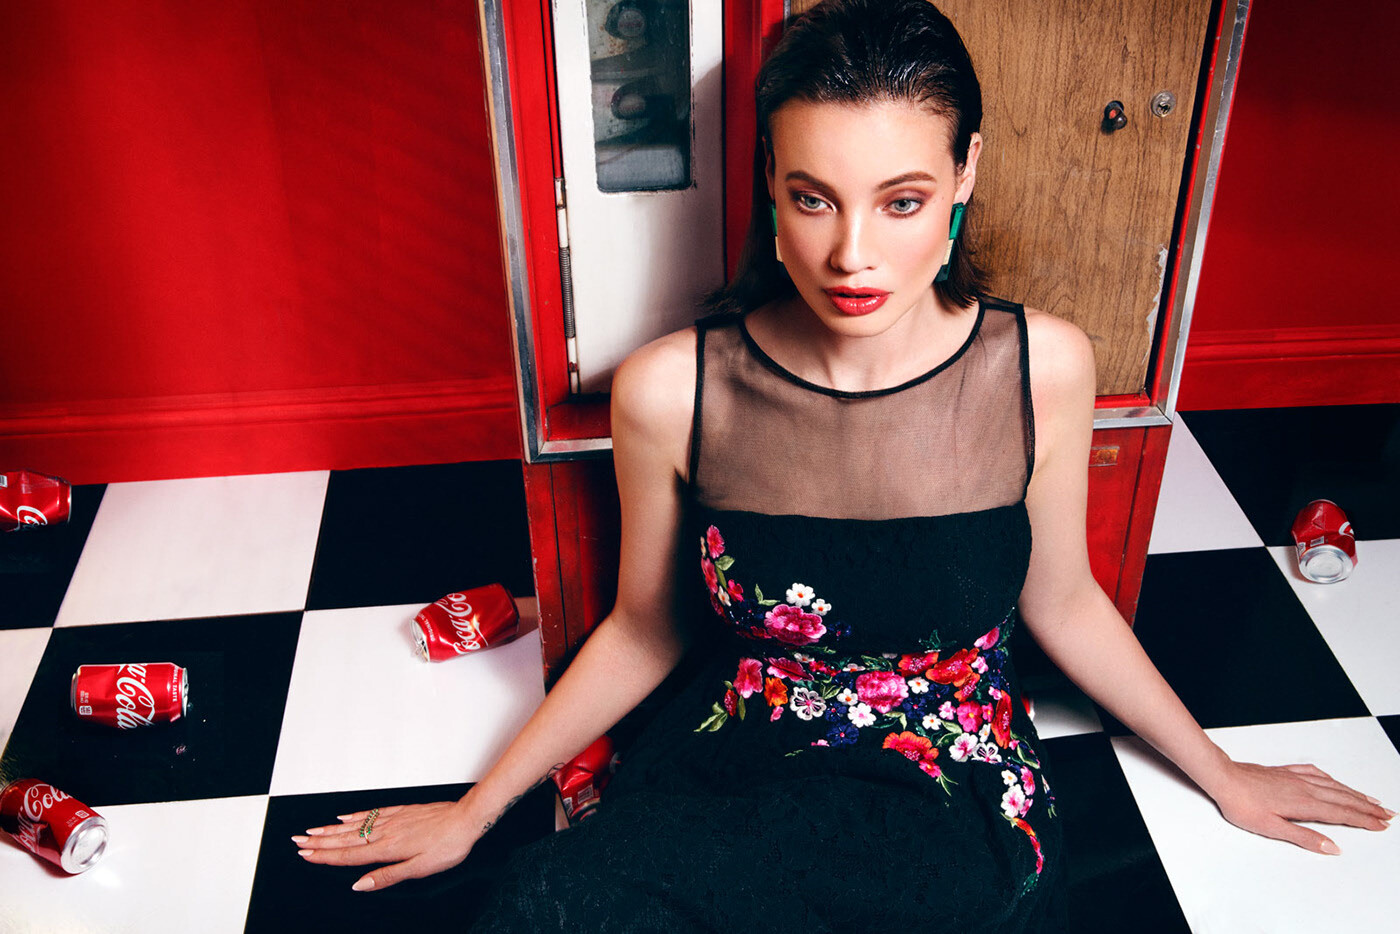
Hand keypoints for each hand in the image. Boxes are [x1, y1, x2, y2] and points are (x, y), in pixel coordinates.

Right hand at [292, 800, 481, 890]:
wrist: (467, 818)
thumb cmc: (448, 846)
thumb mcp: (419, 868)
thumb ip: (387, 876)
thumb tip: (360, 884)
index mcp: (388, 849)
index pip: (349, 856)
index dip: (325, 857)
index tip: (305, 855)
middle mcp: (385, 832)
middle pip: (346, 839)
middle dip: (319, 842)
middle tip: (297, 841)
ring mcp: (392, 819)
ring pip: (355, 825)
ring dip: (331, 829)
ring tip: (311, 830)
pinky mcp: (401, 811)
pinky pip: (371, 813)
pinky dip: (355, 816)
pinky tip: (344, 817)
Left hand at [1210, 759, 1393, 853]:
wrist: (1223, 777)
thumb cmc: (1242, 804)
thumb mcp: (1272, 828)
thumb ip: (1304, 837)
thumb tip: (1332, 847)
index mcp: (1304, 804)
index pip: (1341, 813)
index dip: (1364, 820)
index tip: (1382, 824)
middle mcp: (1304, 788)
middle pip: (1343, 798)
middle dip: (1367, 807)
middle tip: (1388, 813)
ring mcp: (1295, 778)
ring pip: (1332, 785)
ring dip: (1354, 793)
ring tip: (1370, 799)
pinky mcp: (1284, 773)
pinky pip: (1314, 773)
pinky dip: (1330, 778)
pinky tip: (1332, 779)